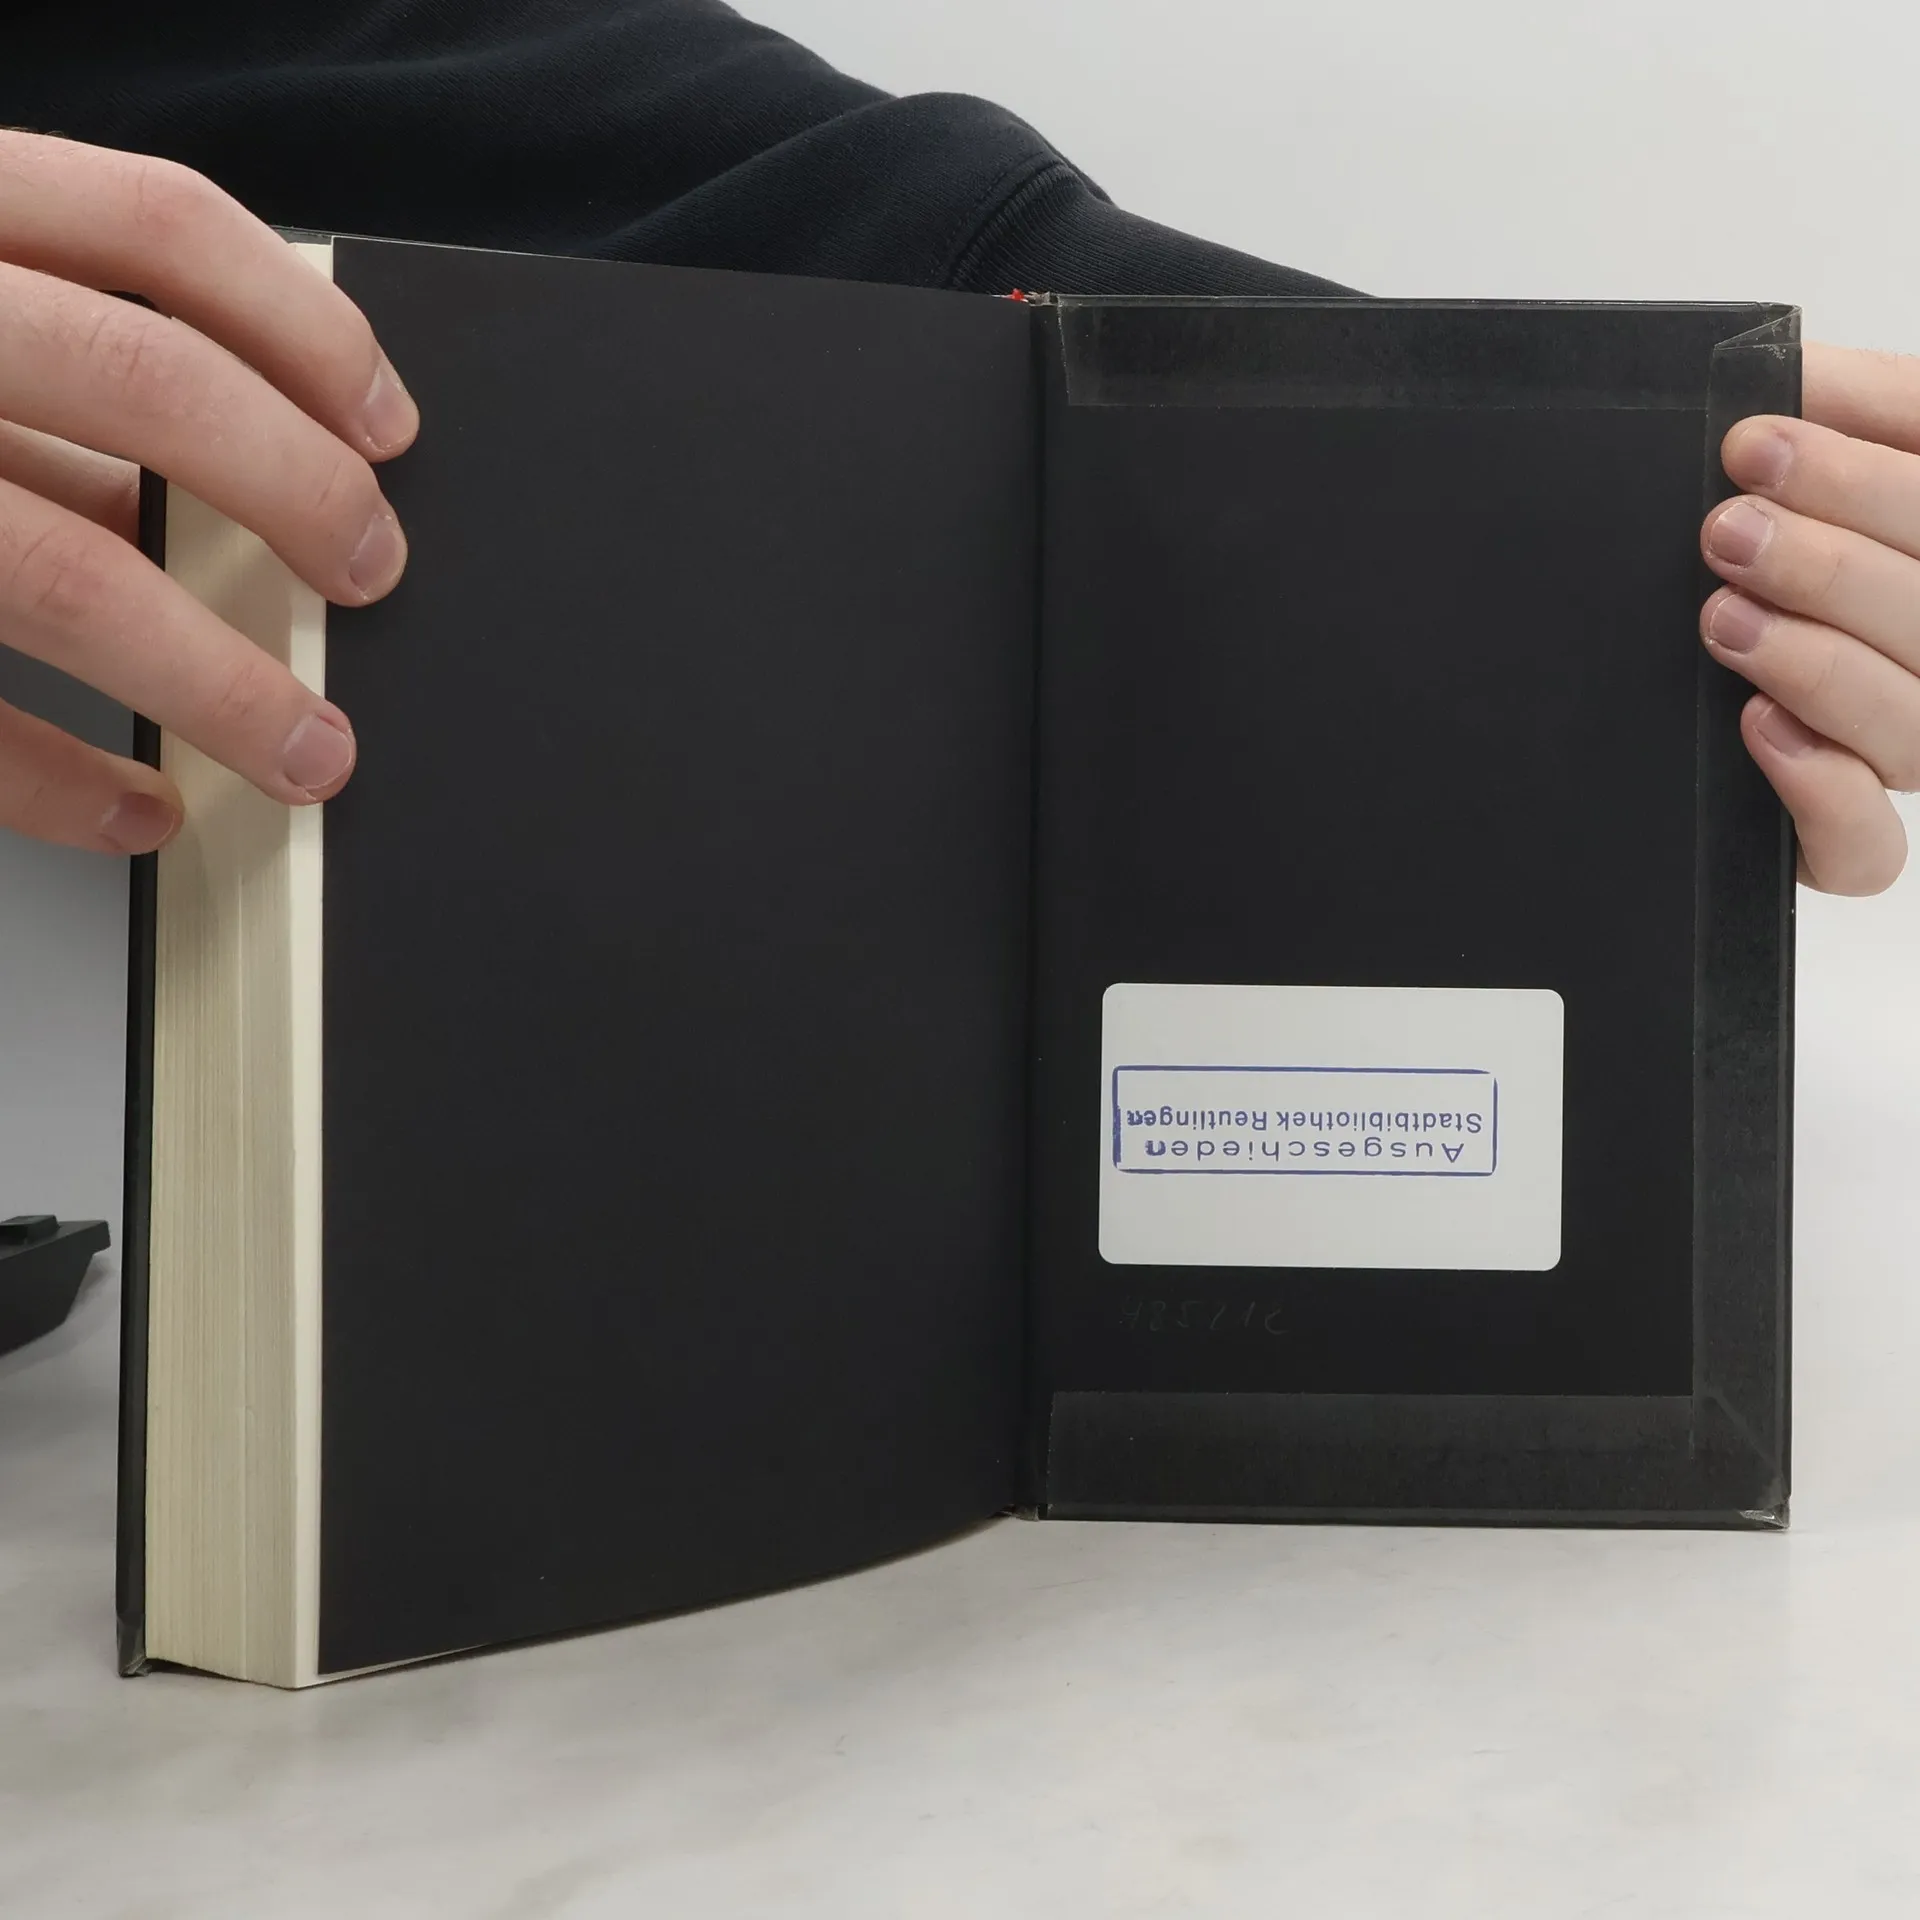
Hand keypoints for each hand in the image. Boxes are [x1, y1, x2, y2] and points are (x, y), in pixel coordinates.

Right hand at [0, 131, 415, 854]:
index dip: (305, 329)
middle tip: (371, 573)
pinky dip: (58, 779)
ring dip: (215, 677)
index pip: (156, 226)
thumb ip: (44, 358)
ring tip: (308, 748)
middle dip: (296, 492)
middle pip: (142, 386)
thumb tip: (239, 459)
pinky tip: (141, 810)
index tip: (390, 425)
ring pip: (60, 562)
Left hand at [1702, 342, 1919, 893]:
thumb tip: (1794, 368)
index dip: (1865, 470)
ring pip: (1915, 725)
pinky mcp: (1847, 839)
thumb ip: (1843, 414)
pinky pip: (1866, 850)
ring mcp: (1908, 749)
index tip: (1751, 440)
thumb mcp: (1817, 473)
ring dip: (1818, 661)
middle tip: (1728, 527)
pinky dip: (1822, 794)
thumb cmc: (1788, 563)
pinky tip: (1761, 728)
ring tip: (1724, 616)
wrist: (1675, 703)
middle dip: (1830, 560)